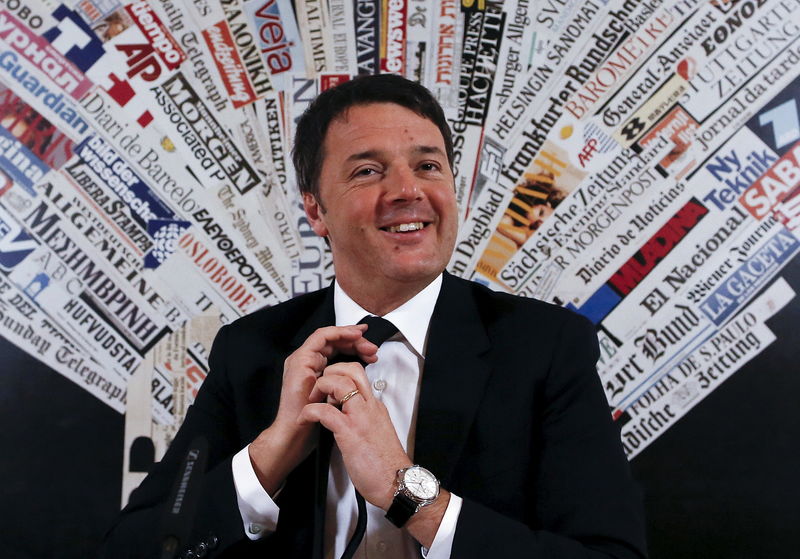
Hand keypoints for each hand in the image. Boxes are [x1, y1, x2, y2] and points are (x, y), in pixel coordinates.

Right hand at [248, 325, 378, 494]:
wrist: (296, 435)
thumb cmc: (315, 423)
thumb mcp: (336, 400)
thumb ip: (344, 386)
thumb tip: (362, 378)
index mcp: (316, 369)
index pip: (337, 349)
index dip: (355, 346)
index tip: (372, 350)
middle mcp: (308, 362)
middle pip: (333, 341)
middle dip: (355, 340)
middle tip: (372, 346)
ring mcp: (302, 360)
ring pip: (328, 335)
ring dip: (349, 334)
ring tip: (365, 339)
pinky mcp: (300, 361)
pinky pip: (320, 338)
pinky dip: (337, 334)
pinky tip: (352, 337)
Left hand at [298, 361, 410, 509]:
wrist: (396, 483)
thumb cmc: (385, 465)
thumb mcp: (377, 432)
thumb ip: (365, 420)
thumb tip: (349, 416)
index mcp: (374, 407)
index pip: (359, 375)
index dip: (340, 374)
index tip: (328, 390)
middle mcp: (369, 406)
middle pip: (351, 369)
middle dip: (330, 372)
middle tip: (320, 390)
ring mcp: (360, 417)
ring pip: (339, 383)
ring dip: (320, 387)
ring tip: (312, 401)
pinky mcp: (350, 433)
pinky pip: (325, 411)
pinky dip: (310, 411)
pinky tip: (305, 419)